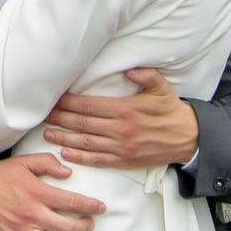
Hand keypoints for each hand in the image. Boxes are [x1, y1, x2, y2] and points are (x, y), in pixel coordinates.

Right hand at [0, 150, 102, 230]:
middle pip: (68, 227)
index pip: (71, 201)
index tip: (100, 208)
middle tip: (90, 223)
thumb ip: (47, 163)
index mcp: (36, 193)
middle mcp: (31, 215)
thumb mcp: (22, 163)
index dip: (90, 206)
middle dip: (85, 226)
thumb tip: (68, 172)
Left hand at [41, 67, 199, 171]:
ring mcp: (121, 147)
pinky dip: (79, 157)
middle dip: (60, 118)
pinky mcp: (124, 160)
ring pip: (85, 142)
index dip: (69, 103)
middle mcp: (120, 129)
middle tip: (43, 115)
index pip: (89, 106)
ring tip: (47, 133)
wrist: (187, 138)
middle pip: (82, 123)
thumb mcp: (161, 87)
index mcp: (126, 109)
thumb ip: (145, 75)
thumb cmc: (171, 110)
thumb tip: (129, 70)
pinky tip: (65, 152)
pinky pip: (97, 160)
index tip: (55, 99)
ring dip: (64, 137)